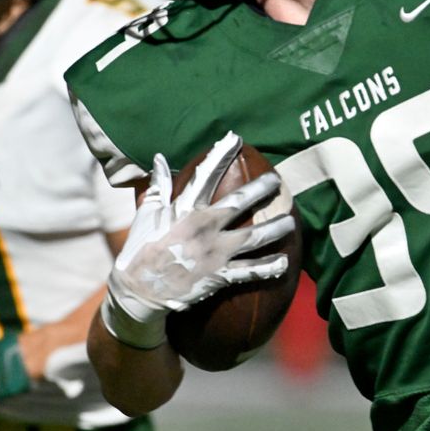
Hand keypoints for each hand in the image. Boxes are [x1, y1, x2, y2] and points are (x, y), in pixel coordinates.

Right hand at [102, 131, 293, 348]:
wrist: (138, 292)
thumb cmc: (140, 250)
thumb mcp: (146, 214)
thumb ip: (158, 186)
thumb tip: (160, 158)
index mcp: (185, 210)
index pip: (205, 175)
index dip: (221, 155)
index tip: (236, 138)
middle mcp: (204, 228)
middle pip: (239, 203)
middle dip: (261, 189)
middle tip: (277, 180)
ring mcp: (214, 253)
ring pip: (253, 237)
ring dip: (275, 229)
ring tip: (291, 222)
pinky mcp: (219, 276)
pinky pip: (250, 271)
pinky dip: (268, 268)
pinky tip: (284, 262)